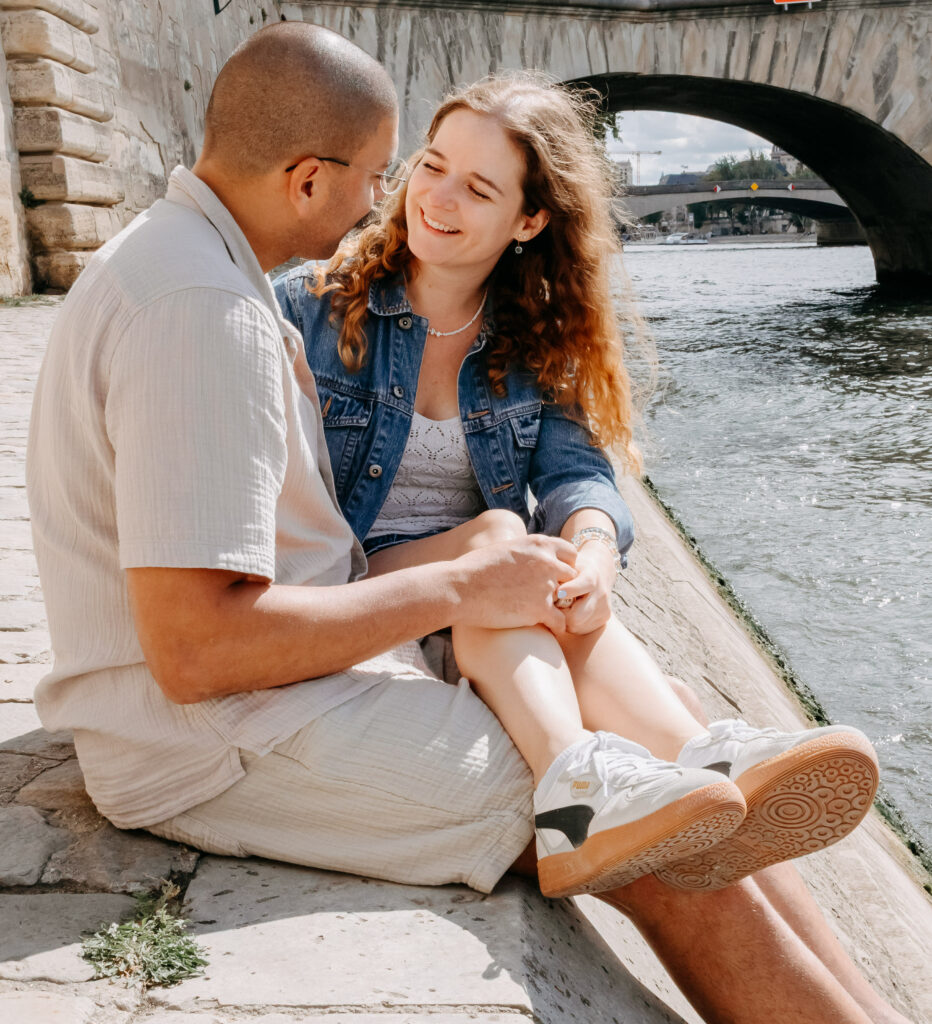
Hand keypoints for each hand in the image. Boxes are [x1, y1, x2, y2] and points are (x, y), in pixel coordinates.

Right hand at [451, 535, 577, 633]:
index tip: (555, 577)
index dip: (565, 567)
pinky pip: (561, 622)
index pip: (571, 554)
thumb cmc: (474, 568)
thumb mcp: (505, 548)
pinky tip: (548, 629)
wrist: (461, 588)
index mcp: (539, 544)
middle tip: (555, 599)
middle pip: (574, 576)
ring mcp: (545, 586)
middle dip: (566, 587)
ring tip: (553, 615)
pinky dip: (556, 627)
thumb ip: (523, 552)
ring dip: (562, 608)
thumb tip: (525, 556)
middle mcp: (547, 562)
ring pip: (569, 600)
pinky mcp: (539, 609)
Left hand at [553, 540, 614, 634]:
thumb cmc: (576, 569)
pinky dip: (572, 624)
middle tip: (552, 608)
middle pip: (578, 616)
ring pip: (577, 625)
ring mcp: (604, 607)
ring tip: (561, 609)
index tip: (557, 592)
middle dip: (562, 614)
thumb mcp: (568, 566)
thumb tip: (541, 590)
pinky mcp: (605, 617)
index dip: (569, 590)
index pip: (584, 585)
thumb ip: (558, 576)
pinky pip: (582, 629)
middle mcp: (601, 593)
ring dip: (565, 621)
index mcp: (592, 577)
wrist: (600, 570)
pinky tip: (570, 613)